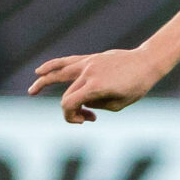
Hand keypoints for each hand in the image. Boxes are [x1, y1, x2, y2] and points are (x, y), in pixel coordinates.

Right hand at [28, 48, 167, 122]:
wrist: (147, 62)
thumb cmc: (137, 86)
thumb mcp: (118, 105)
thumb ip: (96, 105)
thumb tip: (84, 101)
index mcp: (95, 86)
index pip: (69, 104)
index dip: (71, 117)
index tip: (88, 121)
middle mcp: (88, 73)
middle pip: (67, 95)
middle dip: (72, 111)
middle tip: (86, 120)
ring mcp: (88, 64)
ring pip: (58, 72)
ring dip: (44, 82)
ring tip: (32, 91)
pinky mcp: (90, 59)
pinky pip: (67, 61)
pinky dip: (53, 66)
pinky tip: (40, 71)